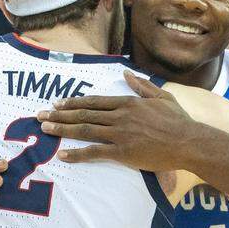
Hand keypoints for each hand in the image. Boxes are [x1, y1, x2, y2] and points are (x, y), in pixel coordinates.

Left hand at [37, 71, 201, 170]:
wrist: (188, 141)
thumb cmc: (178, 120)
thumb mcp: (161, 96)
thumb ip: (141, 85)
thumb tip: (126, 73)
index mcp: (127, 102)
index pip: (94, 101)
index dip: (73, 102)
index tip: (57, 104)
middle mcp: (119, 116)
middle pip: (83, 114)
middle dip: (59, 115)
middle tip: (40, 116)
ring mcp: (120, 134)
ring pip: (84, 129)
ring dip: (62, 129)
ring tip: (44, 129)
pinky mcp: (122, 152)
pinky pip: (95, 152)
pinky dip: (77, 153)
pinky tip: (62, 153)